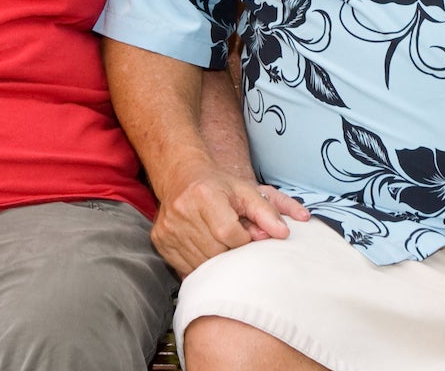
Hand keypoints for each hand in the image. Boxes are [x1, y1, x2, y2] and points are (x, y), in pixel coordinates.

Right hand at [151, 157, 309, 275]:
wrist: (182, 177)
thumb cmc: (219, 186)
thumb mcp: (247, 191)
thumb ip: (269, 211)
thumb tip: (284, 233)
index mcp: (205, 195)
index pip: (230, 234)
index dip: (243, 239)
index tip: (246, 234)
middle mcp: (182, 210)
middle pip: (215, 251)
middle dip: (231, 252)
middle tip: (235, 241)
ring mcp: (169, 228)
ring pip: (200, 263)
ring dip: (216, 261)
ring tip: (220, 244)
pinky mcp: (160, 241)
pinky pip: (185, 267)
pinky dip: (200, 264)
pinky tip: (205, 249)